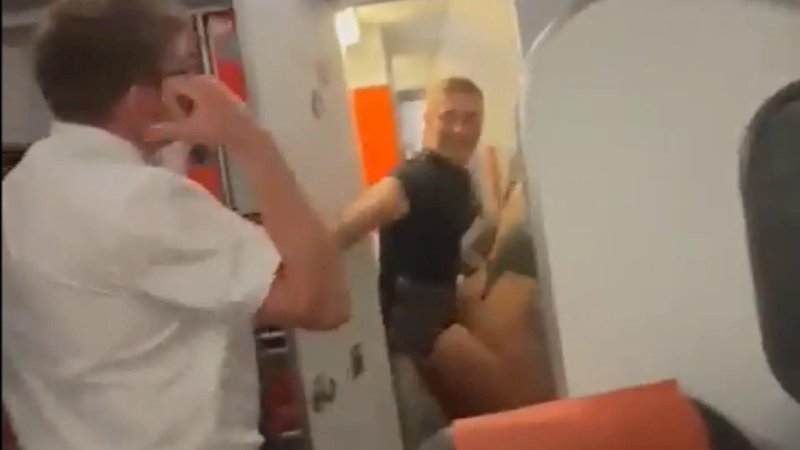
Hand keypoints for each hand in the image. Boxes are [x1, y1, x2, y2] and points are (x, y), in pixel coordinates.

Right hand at [144, 75, 258, 149]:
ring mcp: (216, 84)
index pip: (170, 84)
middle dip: (177, 104)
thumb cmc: (218, 130)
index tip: (177, 118)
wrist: (247, 135)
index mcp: (196, 83)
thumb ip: (165, 130)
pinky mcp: (223, 91)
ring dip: (188, 105)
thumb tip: (144, 133)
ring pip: (191, 90)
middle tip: (184, 121)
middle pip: (180, 86)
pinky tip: (204, 119)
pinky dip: (198, 104)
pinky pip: (203, 93)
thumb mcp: (189, 131)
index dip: (168, 102)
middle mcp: (206, 78)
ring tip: (194, 122)